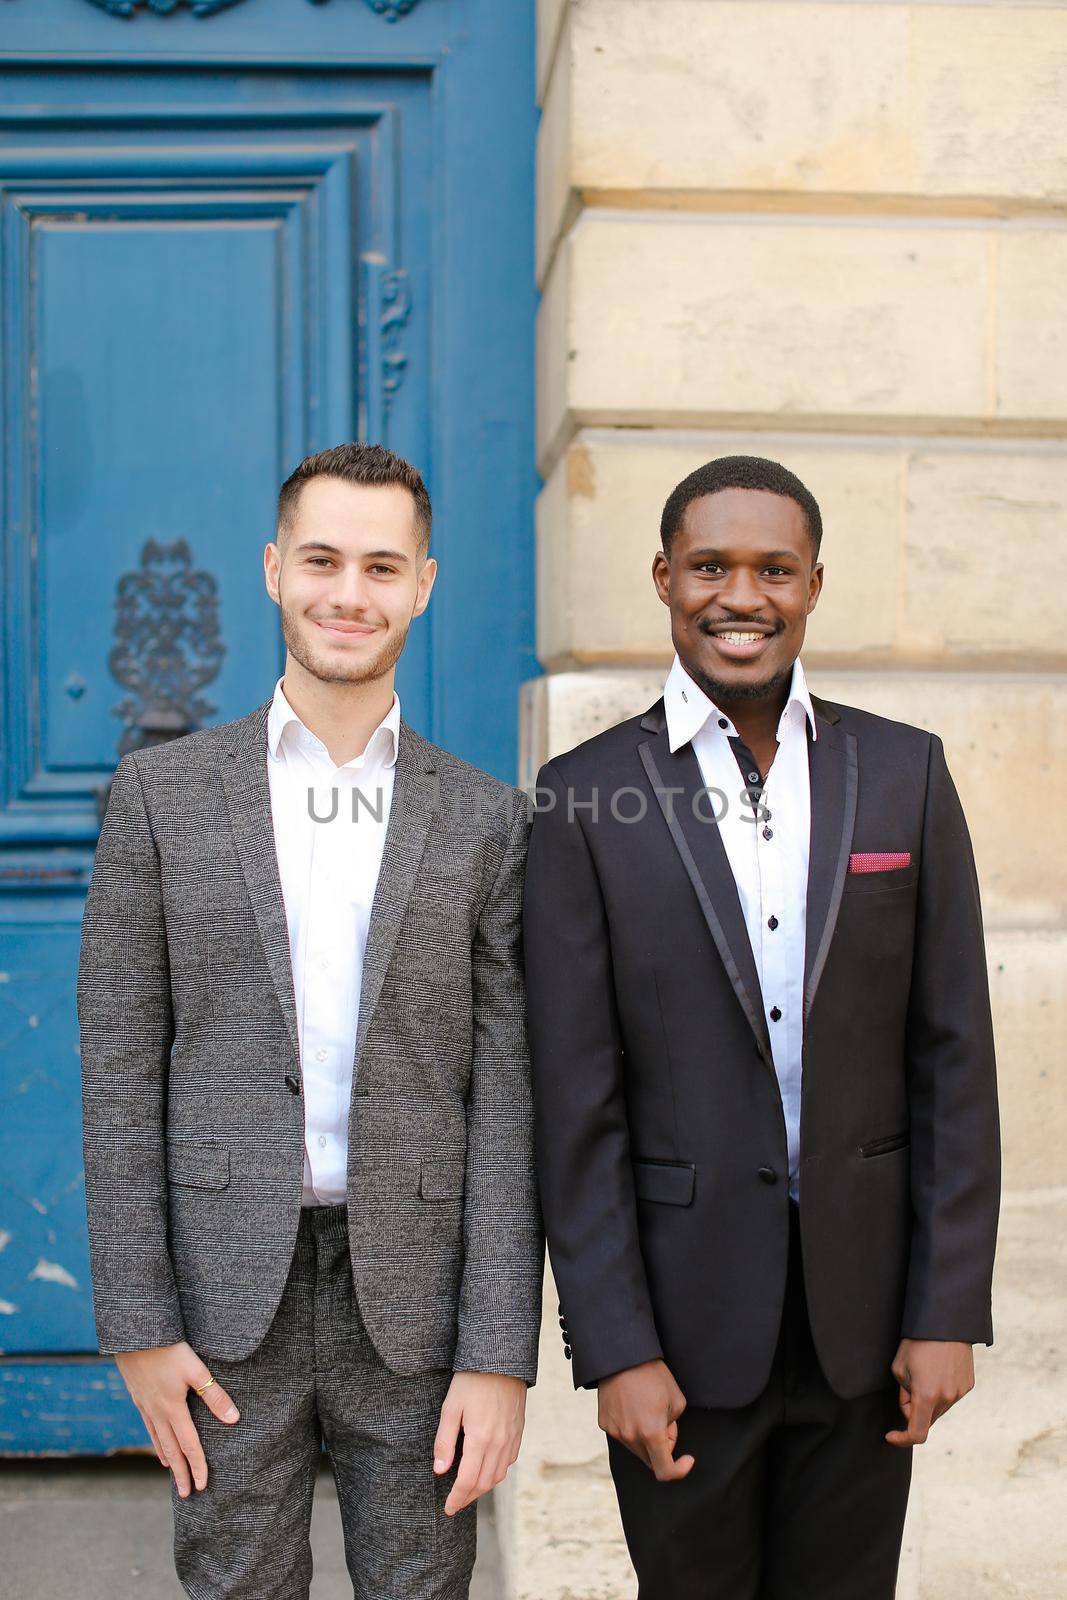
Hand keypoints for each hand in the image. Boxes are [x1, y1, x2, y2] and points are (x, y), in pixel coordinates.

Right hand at [115, 1342, 239, 1496]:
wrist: (135, 1336)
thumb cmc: (169, 1350)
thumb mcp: (197, 1370)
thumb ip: (215, 1396)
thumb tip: (234, 1420)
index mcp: (173, 1410)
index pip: (189, 1446)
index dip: (198, 1467)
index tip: (203, 1486)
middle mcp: (157, 1413)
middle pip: (172, 1451)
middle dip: (181, 1473)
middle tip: (187, 1494)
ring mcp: (146, 1406)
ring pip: (158, 1440)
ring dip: (167, 1459)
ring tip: (173, 1473)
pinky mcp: (139, 1397)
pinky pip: (149, 1427)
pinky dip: (155, 1442)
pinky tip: (157, 1443)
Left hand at [433, 1371, 526, 1515]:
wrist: (501, 1360)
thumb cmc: (472, 1380)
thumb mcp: (450, 1407)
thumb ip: (444, 1441)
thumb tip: (440, 1470)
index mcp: (480, 1438)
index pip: (468, 1481)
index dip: (457, 1498)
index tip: (448, 1509)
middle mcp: (499, 1443)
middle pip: (485, 1483)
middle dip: (468, 1498)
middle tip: (455, 1504)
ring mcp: (512, 1438)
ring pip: (499, 1475)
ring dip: (483, 1488)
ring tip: (468, 1491)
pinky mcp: (518, 1431)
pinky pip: (509, 1462)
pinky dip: (496, 1473)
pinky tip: (486, 1471)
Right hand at [597, 1358, 694, 1480]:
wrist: (623, 1356)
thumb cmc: (654, 1375)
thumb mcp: (677, 1401)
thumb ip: (673, 1428)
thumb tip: (664, 1439)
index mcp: (651, 1433)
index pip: (665, 1471)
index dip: (679, 1470)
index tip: (687, 1460)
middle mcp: (631, 1437)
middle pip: (651, 1460)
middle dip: (662, 1448)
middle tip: (666, 1422)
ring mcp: (615, 1431)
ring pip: (636, 1448)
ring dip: (646, 1439)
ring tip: (647, 1410)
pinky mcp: (604, 1423)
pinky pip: (622, 1435)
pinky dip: (631, 1428)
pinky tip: (632, 1407)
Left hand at [886, 1338, 974, 1446]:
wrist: (945, 1322)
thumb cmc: (917, 1342)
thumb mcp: (899, 1368)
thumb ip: (904, 1394)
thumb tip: (912, 1407)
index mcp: (926, 1396)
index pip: (916, 1433)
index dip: (902, 1439)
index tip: (891, 1436)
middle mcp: (946, 1398)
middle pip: (927, 1419)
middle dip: (914, 1410)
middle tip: (907, 1386)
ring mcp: (959, 1393)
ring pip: (939, 1409)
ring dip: (928, 1401)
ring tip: (924, 1372)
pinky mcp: (968, 1385)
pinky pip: (950, 1396)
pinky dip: (941, 1392)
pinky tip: (938, 1370)